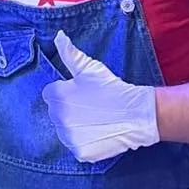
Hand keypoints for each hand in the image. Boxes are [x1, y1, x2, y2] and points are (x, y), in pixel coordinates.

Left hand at [41, 30, 158, 163]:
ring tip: (96, 120)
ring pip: (65, 132)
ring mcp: (69, 137)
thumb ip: (70, 53)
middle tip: (92, 107)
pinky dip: (85, 143)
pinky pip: (76, 147)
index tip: (82, 95)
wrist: (137, 113)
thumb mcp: (90, 68)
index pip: (50, 95)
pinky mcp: (80, 152)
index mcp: (57, 95)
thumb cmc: (112, 88)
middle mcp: (58, 118)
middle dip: (69, 110)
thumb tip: (58, 36)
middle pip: (56, 115)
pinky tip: (98, 133)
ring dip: (76, 128)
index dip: (66, 94)